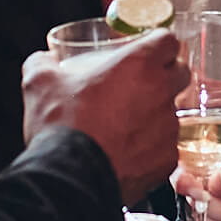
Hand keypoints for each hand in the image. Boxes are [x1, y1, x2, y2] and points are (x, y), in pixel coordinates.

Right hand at [22, 31, 188, 203]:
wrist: (70, 179)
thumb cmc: (62, 127)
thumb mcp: (40, 83)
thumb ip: (43, 63)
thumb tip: (43, 61)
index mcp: (139, 65)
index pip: (168, 40)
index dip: (157, 44)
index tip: (146, 50)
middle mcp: (161, 93)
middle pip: (180, 73)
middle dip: (164, 75)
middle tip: (137, 85)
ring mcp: (167, 129)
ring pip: (171, 113)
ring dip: (154, 114)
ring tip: (124, 125)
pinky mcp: (167, 160)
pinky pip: (164, 147)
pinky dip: (150, 147)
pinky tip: (126, 152)